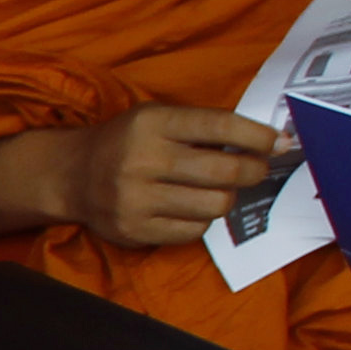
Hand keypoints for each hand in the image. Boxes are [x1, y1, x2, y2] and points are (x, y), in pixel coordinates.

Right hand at [0, 105, 283, 249]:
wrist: (71, 176)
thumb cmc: (128, 143)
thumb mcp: (157, 119)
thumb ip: (203, 128)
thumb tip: (270, 141)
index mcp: (151, 123)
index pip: (219, 126)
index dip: (257, 135)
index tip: (279, 142)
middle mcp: (142, 160)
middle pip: (224, 171)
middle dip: (253, 171)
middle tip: (255, 170)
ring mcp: (136, 199)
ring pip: (215, 205)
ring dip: (227, 197)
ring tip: (219, 189)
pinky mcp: (134, 229)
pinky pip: (194, 230)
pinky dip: (201, 219)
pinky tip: (190, 208)